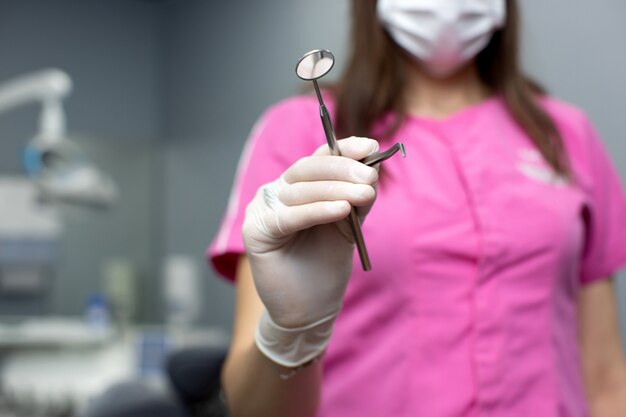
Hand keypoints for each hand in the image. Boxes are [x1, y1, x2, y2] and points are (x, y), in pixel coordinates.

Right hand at [243, 136, 378, 328]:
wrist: (310, 308)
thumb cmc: (326, 265)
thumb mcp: (349, 223)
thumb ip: (357, 195)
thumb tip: (374, 162)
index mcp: (298, 187)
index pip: (319, 159)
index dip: (343, 149)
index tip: (370, 146)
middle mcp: (277, 192)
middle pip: (308, 169)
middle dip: (342, 169)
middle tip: (370, 177)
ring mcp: (262, 209)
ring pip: (300, 190)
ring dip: (335, 189)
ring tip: (364, 194)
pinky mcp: (255, 230)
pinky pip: (290, 215)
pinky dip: (317, 210)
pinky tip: (341, 210)